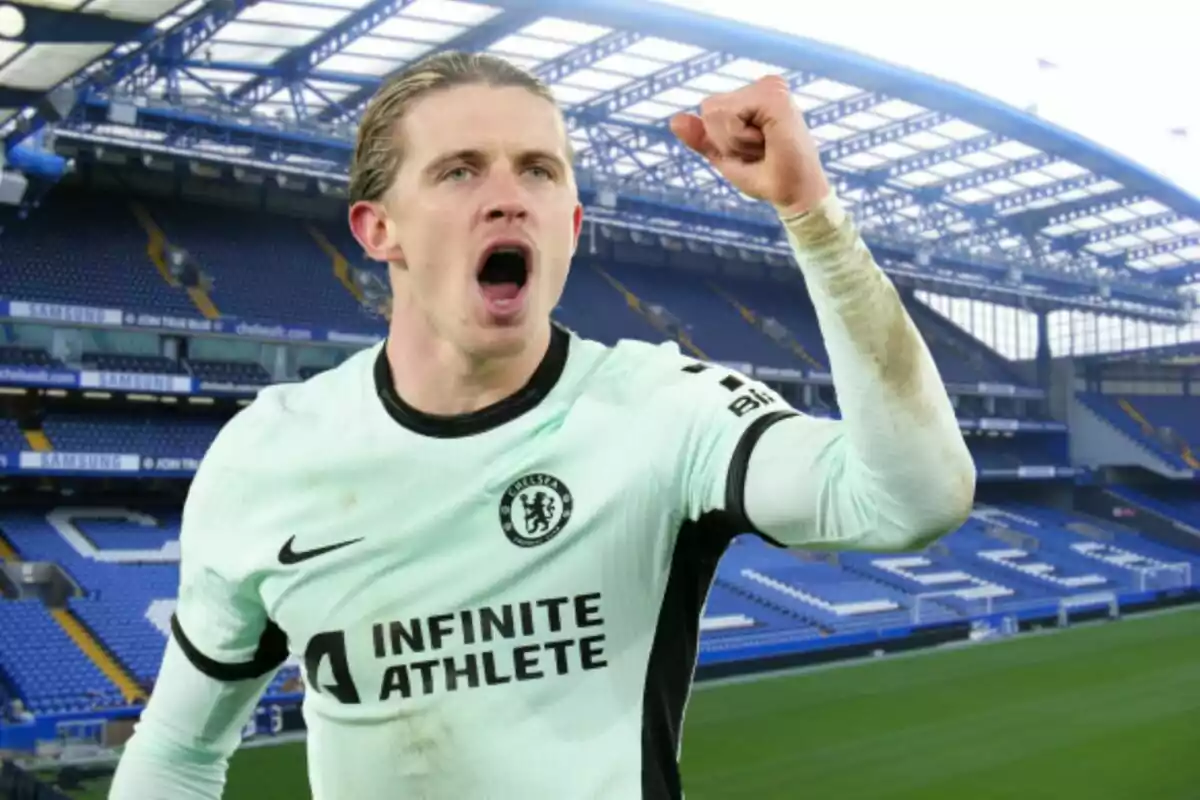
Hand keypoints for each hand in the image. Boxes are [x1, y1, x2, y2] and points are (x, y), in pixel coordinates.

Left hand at [669, 75, 830, 217]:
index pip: (709, 109)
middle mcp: (764, 86)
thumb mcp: (726, 155)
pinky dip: (741, 138)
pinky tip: (768, 141)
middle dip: (725, 139)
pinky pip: (729, 116)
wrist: (794, 195)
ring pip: (714, 111)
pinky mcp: (775, 95)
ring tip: (764, 147)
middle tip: (759, 150)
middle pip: (708, 108)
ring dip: (734, 140)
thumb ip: (702, 137)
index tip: (752, 149)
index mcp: (754, 96)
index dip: (720, 139)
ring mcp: (771, 87)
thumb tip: (674, 120)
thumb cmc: (766, 176)